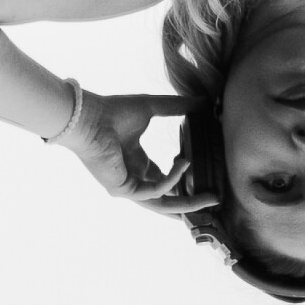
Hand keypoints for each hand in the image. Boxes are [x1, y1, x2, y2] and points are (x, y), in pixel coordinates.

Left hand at [57, 90, 218, 216]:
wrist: (89, 116)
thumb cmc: (113, 111)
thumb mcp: (153, 108)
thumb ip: (178, 107)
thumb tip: (204, 100)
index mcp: (137, 162)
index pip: (163, 180)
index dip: (184, 182)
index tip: (205, 179)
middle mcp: (133, 178)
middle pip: (166, 199)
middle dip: (191, 202)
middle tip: (215, 201)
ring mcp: (128, 187)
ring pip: (163, 204)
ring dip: (188, 203)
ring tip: (211, 198)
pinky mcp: (124, 189)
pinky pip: (155, 190)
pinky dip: (172, 179)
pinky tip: (184, 163)